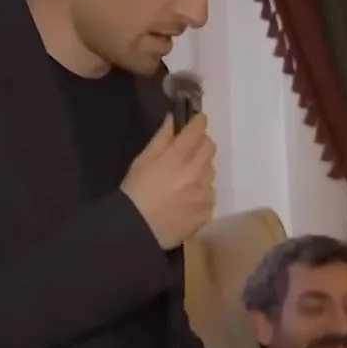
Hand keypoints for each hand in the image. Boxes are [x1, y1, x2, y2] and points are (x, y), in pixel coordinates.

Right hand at [120, 114, 215, 249]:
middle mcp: (195, 172)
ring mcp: (203, 193)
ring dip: (202, 168)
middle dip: (202, 143)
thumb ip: (160, 138)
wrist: (137, 229)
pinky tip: (189, 197)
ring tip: (187, 176)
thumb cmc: (135, 191)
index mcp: (176, 157)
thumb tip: (172, 118)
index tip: (199, 120)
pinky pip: (210, 194)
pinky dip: (202, 191)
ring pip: (211, 171)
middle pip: (209, 148)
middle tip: (192, 147)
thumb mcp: (142, 160)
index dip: (199, 123)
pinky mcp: (206, 211)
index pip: (196, 132)